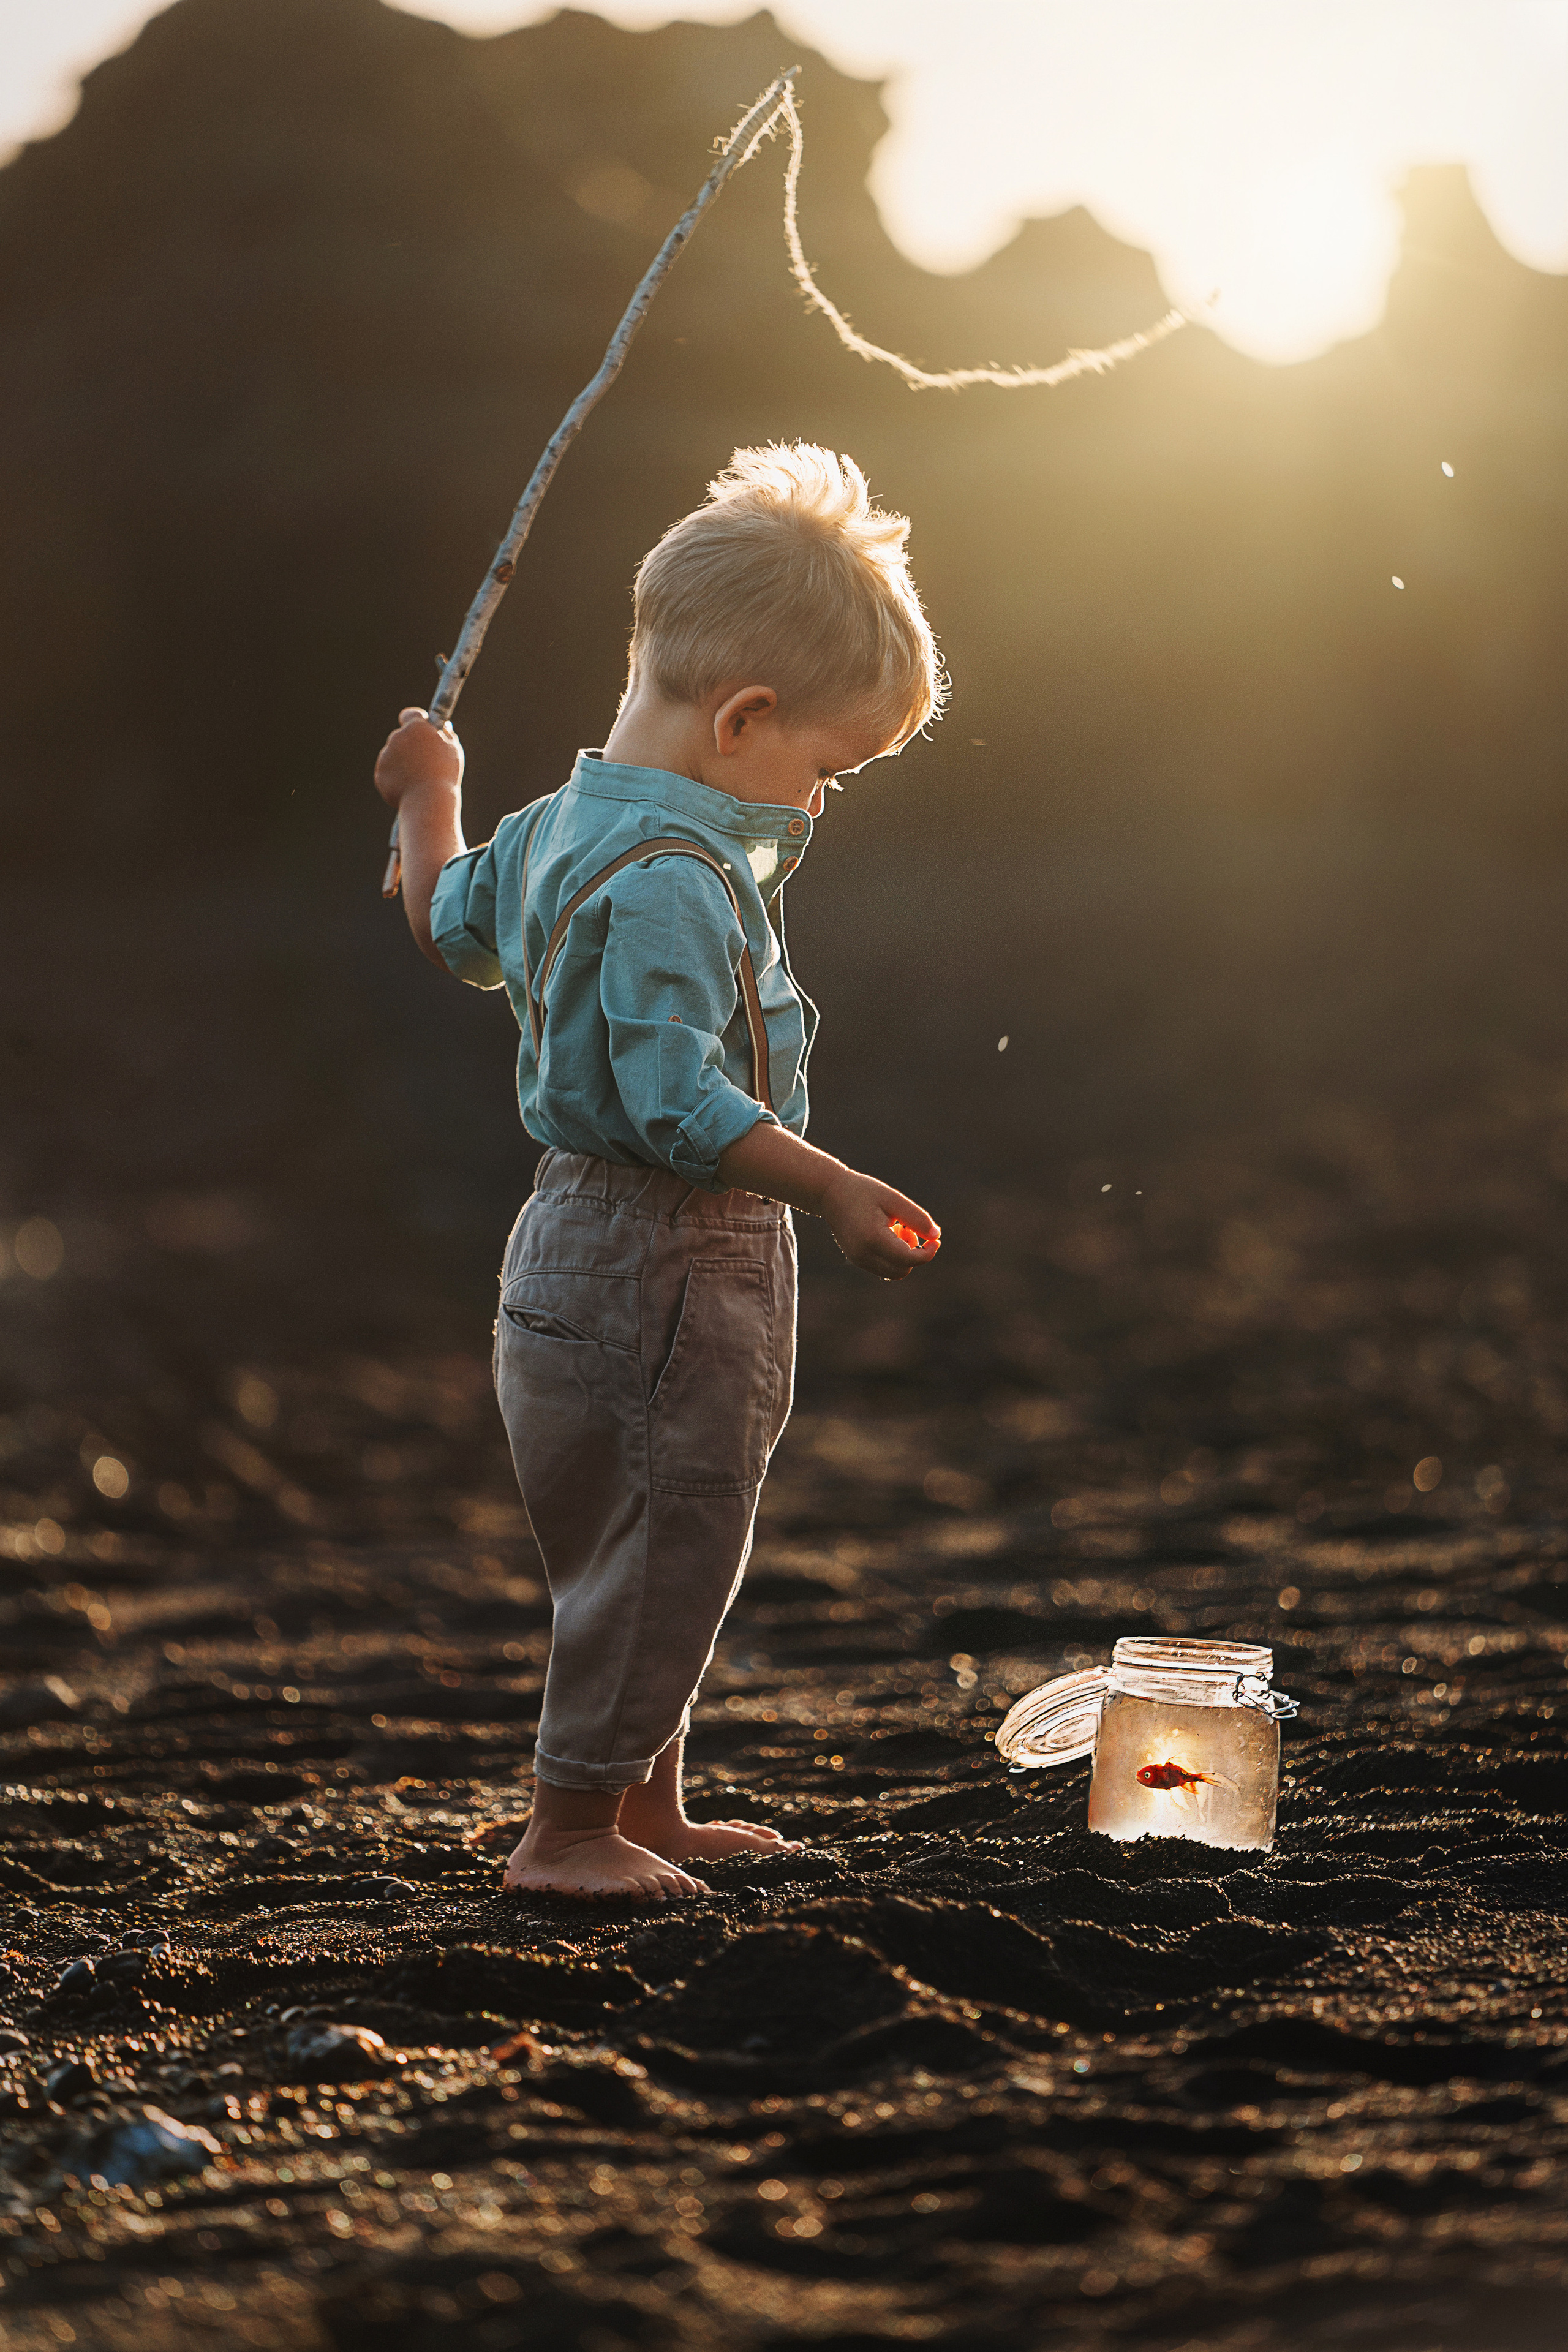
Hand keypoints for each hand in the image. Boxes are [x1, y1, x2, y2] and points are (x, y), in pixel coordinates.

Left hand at [374, 707, 463, 808]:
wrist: (428, 800)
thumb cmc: (445, 774)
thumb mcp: (453, 751)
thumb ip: (447, 735)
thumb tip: (444, 726)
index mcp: (415, 728)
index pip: (409, 714)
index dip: (414, 720)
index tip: (420, 727)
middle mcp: (397, 737)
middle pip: (401, 737)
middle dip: (410, 746)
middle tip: (425, 762)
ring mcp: (385, 755)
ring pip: (394, 756)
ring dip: (403, 763)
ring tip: (419, 779)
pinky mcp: (380, 772)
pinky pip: (388, 772)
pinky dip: (396, 779)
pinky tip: (410, 788)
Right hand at [820, 1168, 940, 1278]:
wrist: (830, 1194)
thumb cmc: (863, 1191)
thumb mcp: (893, 1199)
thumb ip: (916, 1218)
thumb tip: (936, 1236)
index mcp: (873, 1238)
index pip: (908, 1259)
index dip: (927, 1253)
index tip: (935, 1240)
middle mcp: (863, 1254)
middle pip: (902, 1270)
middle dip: (914, 1253)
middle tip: (906, 1227)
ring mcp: (858, 1260)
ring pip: (894, 1272)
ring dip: (904, 1256)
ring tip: (896, 1228)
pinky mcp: (856, 1260)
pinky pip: (884, 1267)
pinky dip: (893, 1256)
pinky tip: (888, 1234)